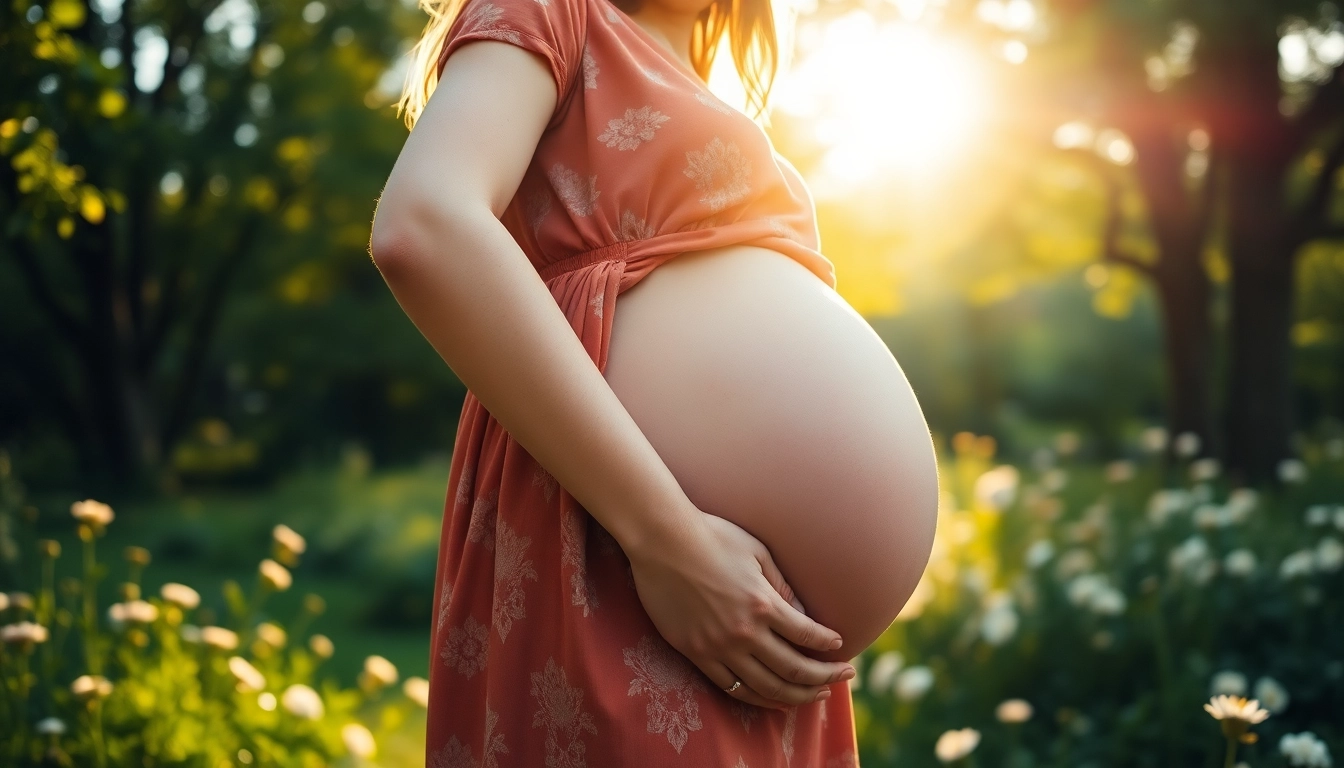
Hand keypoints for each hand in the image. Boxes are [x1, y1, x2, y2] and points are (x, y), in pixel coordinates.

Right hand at [625, 505, 855, 708]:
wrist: (662, 542)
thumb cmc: (712, 536)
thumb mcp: (757, 552)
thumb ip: (780, 585)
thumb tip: (801, 613)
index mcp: (763, 604)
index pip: (808, 635)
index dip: (828, 646)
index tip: (841, 648)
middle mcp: (744, 632)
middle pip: (794, 669)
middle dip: (824, 678)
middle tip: (843, 679)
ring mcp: (719, 647)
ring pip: (766, 687)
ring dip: (796, 696)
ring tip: (815, 697)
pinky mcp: (696, 654)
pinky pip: (732, 687)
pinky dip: (757, 697)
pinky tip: (772, 699)